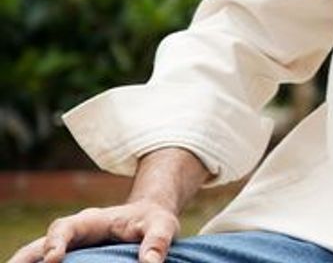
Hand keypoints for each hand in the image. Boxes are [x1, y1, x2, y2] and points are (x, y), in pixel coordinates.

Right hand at [8, 200, 178, 262]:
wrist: (150, 218)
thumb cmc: (154, 221)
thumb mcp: (162, 226)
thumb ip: (157, 241)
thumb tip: (151, 262)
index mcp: (91, 221)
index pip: (65, 228)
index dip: (56, 242)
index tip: (53, 258)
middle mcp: (74, 233)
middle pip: (40, 243)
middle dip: (25, 258)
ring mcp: (70, 247)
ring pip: (37, 254)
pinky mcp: (72, 258)